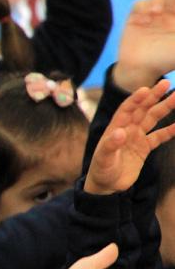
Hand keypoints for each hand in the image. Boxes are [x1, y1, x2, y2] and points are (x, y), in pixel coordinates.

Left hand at [85, 79, 174, 193]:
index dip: (135, 99)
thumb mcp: (103, 159)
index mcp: (115, 128)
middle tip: (166, 83)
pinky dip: (170, 131)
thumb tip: (119, 133)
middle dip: (154, 96)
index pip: (126, 109)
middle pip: (142, 109)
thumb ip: (110, 146)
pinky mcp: (144, 147)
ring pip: (153, 119)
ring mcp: (136, 137)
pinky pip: (159, 136)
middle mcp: (127, 129)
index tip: (145, 89)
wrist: (107, 185)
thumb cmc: (101, 170)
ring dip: (165, 108)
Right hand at [114, 0, 174, 91]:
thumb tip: (169, 14)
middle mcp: (168, 13)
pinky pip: (139, 4)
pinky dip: (142, 8)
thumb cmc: (165, 60)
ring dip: (156, 1)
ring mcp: (151, 14)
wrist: (140, 70)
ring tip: (155, 14)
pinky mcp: (135, 18)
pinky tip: (144, 19)